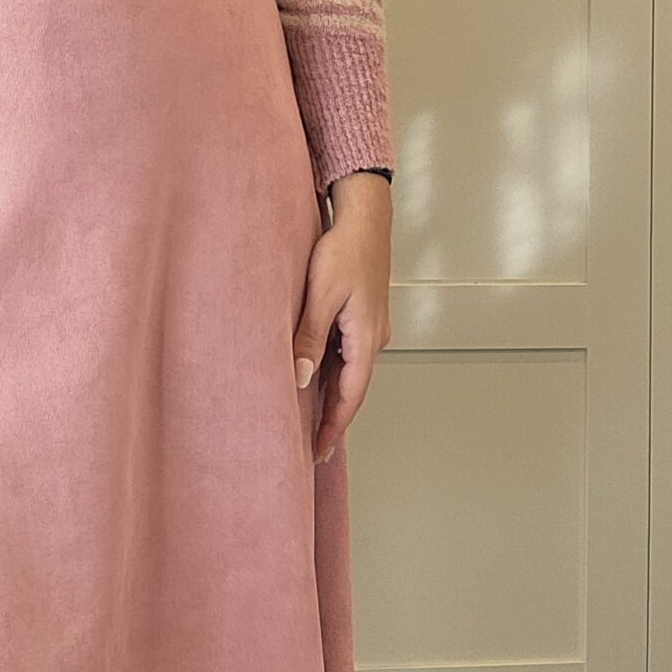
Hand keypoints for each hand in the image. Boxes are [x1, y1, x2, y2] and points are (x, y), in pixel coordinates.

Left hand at [296, 172, 390, 465]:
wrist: (364, 217)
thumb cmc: (344, 250)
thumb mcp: (320, 296)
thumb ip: (309, 339)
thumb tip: (298, 379)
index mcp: (366, 339)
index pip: (350, 397)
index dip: (333, 429)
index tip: (317, 454)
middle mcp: (373, 339)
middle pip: (351, 390)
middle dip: (332, 420)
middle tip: (310, 449)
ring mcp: (368, 328)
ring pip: (348, 372)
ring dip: (330, 397)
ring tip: (308, 421)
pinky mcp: (362, 316)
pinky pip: (345, 354)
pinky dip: (330, 372)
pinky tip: (313, 377)